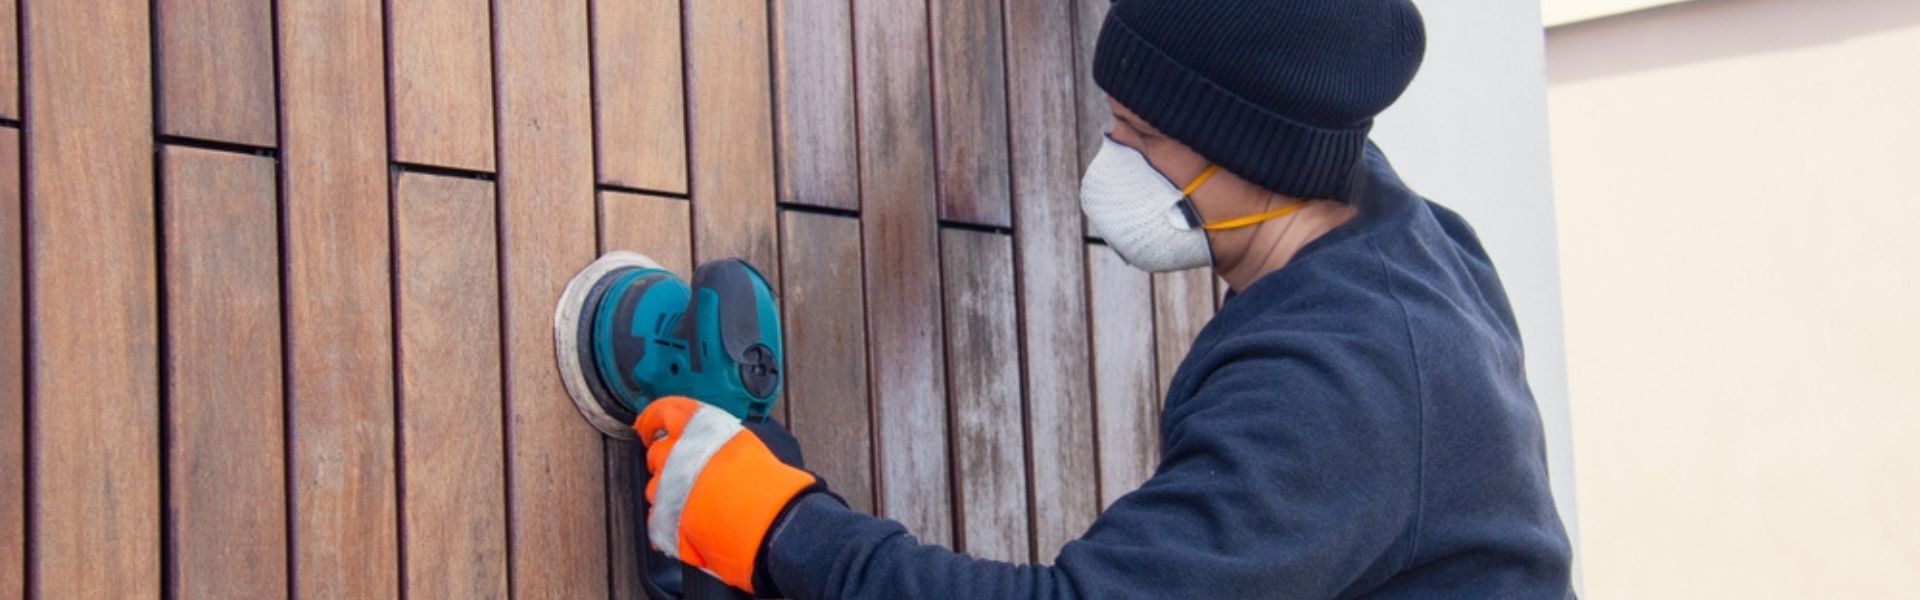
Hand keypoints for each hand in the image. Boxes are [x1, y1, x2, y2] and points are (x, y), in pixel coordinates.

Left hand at [637, 397, 817, 593]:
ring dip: (668, 490)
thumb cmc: (766, 481)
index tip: (649, 423)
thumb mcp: (753, 440)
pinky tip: (688, 520)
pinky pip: (656, 516)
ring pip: (654, 485)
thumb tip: (721, 440)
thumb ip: (725, 436)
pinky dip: (668, 518)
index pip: (664, 411)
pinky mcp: (664, 517)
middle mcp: (677, 452)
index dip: (653, 418)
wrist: (767, 519)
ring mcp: (667, 486)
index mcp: (698, 426)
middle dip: (665, 457)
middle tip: (682, 465)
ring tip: (694, 498)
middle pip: (657, 451)